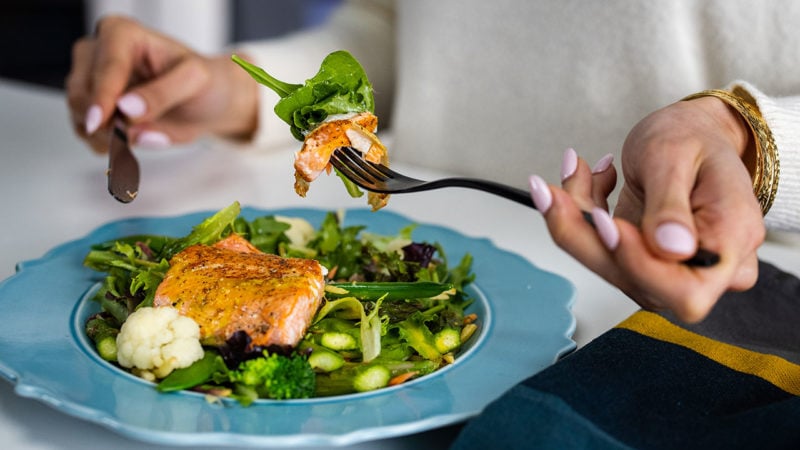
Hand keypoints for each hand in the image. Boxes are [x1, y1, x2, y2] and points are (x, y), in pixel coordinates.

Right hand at [66, 15, 258, 152]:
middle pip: (82, 93)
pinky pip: (85, 133)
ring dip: (109, 137)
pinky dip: (108, 145)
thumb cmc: (203, 84)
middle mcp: (98, 52)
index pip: (107, 68)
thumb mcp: (196, 82)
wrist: (206, 103)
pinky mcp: (91, 107)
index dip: (102, 98)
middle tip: (139, 135)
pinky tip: (133, 138)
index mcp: (122, 34)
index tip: (99, 123)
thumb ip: (163, 93)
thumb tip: (126, 108)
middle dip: (108, 123)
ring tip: (146, 134)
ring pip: (79, 116)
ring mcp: (89, 80)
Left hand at [530, 96, 764, 322]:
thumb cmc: (693, 137)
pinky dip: (581, 216)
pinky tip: (584, 178)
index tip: (603, 222)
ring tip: (573, 170)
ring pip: (609, 265)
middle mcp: (704, 268)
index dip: (638, 263)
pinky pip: (603, 251)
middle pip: (636, 279)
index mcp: (731, 243)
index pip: (686, 290)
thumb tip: (672, 250)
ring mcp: (670, 270)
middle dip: (585, 237)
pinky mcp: (641, 261)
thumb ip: (671, 204)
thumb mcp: (676, 155)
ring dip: (576, 221)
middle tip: (550, 192)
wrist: (692, 134)